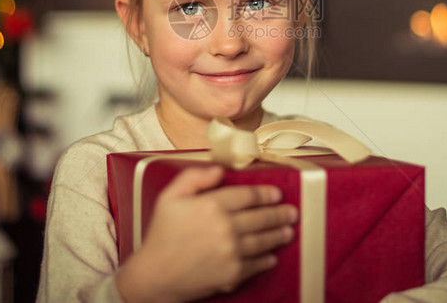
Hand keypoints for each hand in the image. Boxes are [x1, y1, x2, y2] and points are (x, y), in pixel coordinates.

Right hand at [116, 165, 297, 302]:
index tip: (276, 193)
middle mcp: (226, 227)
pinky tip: (272, 257)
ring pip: (263, 240)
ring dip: (279, 235)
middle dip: (280, 214)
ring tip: (287, 231)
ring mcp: (232, 252)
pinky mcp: (233, 273)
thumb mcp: (169, 197)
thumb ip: (193, 177)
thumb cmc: (161, 235)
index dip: (265, 193)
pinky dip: (267, 259)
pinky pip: (256, 264)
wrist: (154, 276)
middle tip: (291, 212)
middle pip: (262, 217)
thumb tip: (219, 169)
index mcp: (212, 205)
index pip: (248, 195)